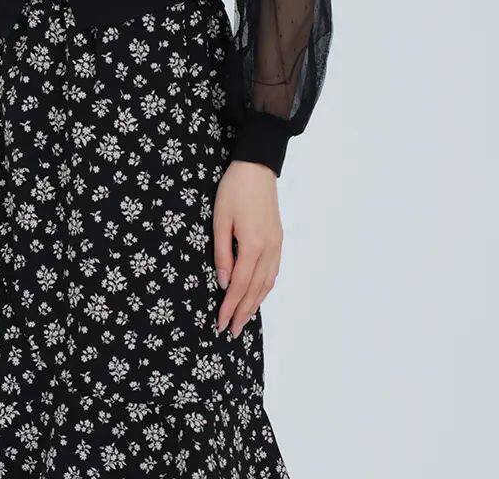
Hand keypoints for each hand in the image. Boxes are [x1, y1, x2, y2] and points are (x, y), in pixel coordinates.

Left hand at [212, 159, 282, 337]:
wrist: (257, 167)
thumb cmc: (234, 190)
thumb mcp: (220, 219)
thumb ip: (222, 253)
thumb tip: (224, 283)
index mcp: (253, 245)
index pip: (240, 285)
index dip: (229, 306)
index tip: (220, 323)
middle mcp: (269, 249)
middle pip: (256, 290)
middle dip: (242, 312)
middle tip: (231, 331)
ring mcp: (277, 245)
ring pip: (267, 283)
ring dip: (255, 304)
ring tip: (243, 320)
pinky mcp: (279, 239)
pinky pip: (273, 272)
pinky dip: (264, 288)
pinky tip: (257, 295)